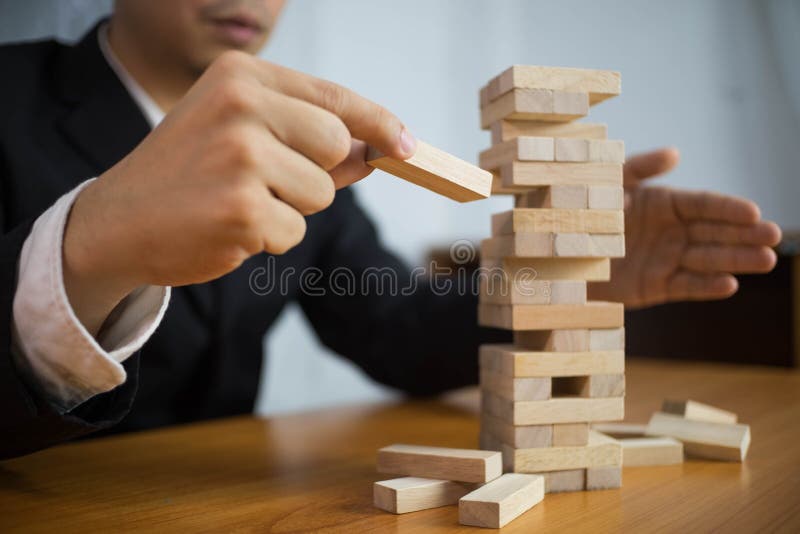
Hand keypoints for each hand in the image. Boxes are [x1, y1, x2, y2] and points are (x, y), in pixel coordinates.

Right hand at [63, 51, 416, 333]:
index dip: (378, 123)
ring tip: (238, 202)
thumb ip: (309, 140)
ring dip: (291, 209)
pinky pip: (295, 232)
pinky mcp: (242, 208)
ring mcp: (241, 156)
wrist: (117, 221)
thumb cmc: (188, 175)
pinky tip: (227, 227)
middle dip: (317, 174)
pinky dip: (270, 240)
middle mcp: (241, 105)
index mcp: (241, 76)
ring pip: (321, 193)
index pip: (334, 97)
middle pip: (338, 144)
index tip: (405, 144)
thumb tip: (378, 149)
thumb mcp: (242, 135)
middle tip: (265, 182)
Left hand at [588, 148, 781, 308]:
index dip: (728, 208)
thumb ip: (640, 168)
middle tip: (774, 236)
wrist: (557, 254)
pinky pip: (686, 286)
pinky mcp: (656, 287)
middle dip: (745, 234)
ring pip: (708, 259)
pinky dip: (707, 287)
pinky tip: (730, 285)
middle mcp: (672, 232)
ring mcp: (667, 260)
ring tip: (767, 260)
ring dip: (737, 260)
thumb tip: (675, 153)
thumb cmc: (581, 213)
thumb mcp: (608, 183)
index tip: (752, 211)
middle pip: (715, 232)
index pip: (704, 205)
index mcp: (665, 204)